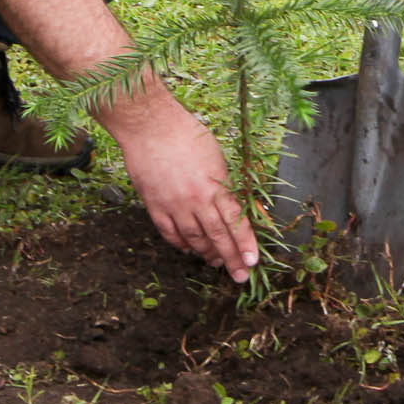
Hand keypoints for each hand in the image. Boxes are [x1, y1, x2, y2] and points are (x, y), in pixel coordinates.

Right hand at [101, 82, 260, 280]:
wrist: (150, 126)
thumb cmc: (187, 134)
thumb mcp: (216, 158)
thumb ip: (224, 185)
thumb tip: (234, 207)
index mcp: (215, 185)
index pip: (235, 222)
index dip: (245, 244)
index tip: (253, 262)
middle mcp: (196, 199)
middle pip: (217, 237)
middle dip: (231, 259)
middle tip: (240, 276)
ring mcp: (174, 204)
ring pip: (194, 239)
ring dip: (207, 254)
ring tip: (216, 264)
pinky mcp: (154, 205)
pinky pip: (170, 233)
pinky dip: (181, 244)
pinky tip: (189, 250)